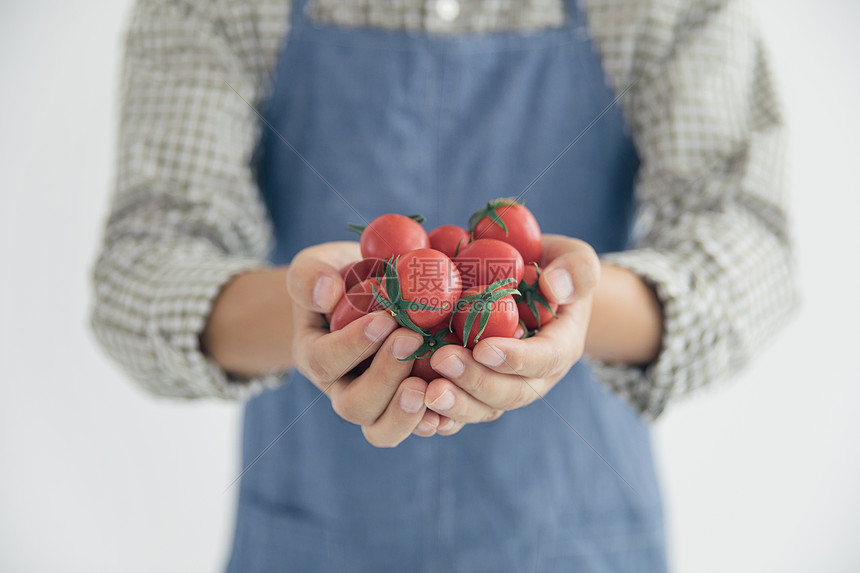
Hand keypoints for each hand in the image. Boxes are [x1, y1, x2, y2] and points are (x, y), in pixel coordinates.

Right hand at [287, 242, 450, 446]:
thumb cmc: (341, 277)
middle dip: (384, 378)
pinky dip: (437, 421)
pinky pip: (420, 427)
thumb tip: (326, 293)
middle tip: (413, 339)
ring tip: (428, 385)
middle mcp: (343, 388)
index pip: (325, 362)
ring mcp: (377, 403)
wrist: (368, 293)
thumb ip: (310, 277)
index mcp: (316, 356)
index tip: (384, 319)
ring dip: (406, 412)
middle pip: (355, 406)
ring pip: (383, 430)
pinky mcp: (409, 406)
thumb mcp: (315, 266)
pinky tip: (454, 401)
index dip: (353, 345)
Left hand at [423, 234, 600, 432]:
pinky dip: (439, 417)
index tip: (484, 348)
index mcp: (560, 346)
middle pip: (510, 392)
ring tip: (425, 391)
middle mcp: (534, 377)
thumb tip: (554, 286)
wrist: (533, 289)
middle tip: (442, 360)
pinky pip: (461, 413)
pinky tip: (415, 411)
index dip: (515, 359)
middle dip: (475, 381)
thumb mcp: (575, 260)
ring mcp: (504, 387)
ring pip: (484, 408)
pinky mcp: (476, 391)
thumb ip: (576, 269)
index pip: (545, 359)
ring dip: (455, 404)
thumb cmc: (553, 269)